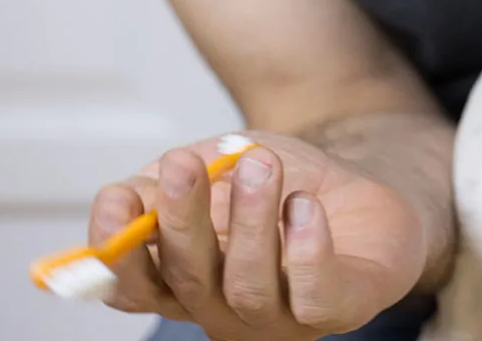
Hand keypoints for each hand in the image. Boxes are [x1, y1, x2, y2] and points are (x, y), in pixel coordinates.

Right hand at [88, 130, 426, 340]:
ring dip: (250, 221)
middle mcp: (224, 308)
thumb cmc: (283, 181)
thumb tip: (129, 195)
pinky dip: (306, 249)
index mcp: (184, 280)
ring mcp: (280, 318)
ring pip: (248, 286)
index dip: (118, 250)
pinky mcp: (338, 310)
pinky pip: (314, 295)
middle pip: (187, 279)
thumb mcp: (217, 164)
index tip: (118, 197)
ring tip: (262, 164)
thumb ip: (168, 183)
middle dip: (182, 219)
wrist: (363, 187)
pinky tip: (304, 205)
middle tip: (185, 164)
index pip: (133, 285)